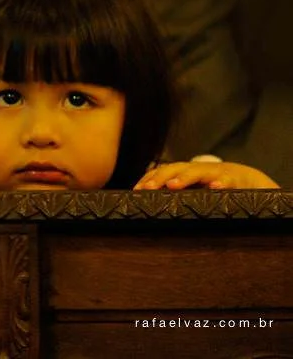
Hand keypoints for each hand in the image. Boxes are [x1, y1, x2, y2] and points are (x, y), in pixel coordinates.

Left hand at [134, 161, 279, 190]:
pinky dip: (222, 183)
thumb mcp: (191, 191)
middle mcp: (196, 169)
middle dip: (159, 178)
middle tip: (147, 188)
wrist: (246, 178)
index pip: (161, 172)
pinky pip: (228, 181)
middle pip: (174, 169)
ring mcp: (214, 173)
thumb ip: (174, 197)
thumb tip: (148, 213)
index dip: (149, 179)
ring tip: (173, 185)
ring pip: (197, 172)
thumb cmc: (211, 188)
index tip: (136, 190)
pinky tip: (216, 188)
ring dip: (184, 177)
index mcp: (183, 172)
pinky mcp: (234, 179)